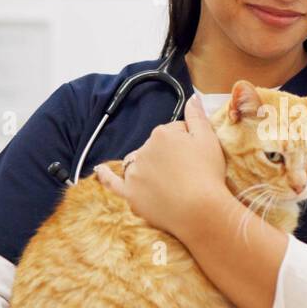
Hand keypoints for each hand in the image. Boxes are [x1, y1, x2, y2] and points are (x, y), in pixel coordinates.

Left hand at [93, 93, 227, 237]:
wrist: (201, 210)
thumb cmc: (208, 173)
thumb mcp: (208, 139)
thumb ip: (197, 116)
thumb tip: (192, 97)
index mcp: (162, 134)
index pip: (174, 131)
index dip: (188, 144)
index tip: (198, 158)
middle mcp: (143, 150)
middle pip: (155, 148)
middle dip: (168, 156)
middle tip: (188, 173)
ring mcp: (135, 173)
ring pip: (138, 163)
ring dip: (147, 166)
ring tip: (165, 179)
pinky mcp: (130, 194)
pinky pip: (113, 182)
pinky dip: (105, 176)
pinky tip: (98, 171)